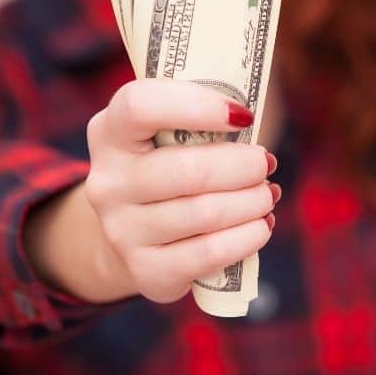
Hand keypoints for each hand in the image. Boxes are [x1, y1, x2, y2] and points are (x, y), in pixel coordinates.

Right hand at [27, 79, 278, 304]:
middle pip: (189, 170)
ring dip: (252, 202)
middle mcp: (107, 182)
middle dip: (243, 166)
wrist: (134, 230)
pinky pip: (209, 254)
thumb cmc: (167, 163)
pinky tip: (261, 226)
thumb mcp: (168, 130)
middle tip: (266, 162)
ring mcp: (121, 230)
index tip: (243, 115)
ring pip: (205, 213)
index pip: (141, 106)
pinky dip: (247, 237)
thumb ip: (200, 114)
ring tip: (267, 194)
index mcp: (110, 131)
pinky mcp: (146, 269)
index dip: (197, 106)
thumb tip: (251, 116)